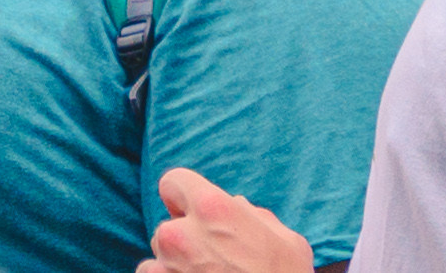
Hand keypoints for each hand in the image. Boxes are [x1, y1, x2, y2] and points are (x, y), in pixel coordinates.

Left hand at [149, 168, 313, 271]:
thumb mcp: (286, 242)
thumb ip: (253, 216)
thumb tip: (237, 206)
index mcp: (213, 209)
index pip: (173, 182)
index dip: (183, 197)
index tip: (193, 214)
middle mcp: (182, 233)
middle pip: (168, 225)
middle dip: (185, 240)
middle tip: (213, 261)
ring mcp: (168, 266)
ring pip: (159, 254)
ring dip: (174, 264)